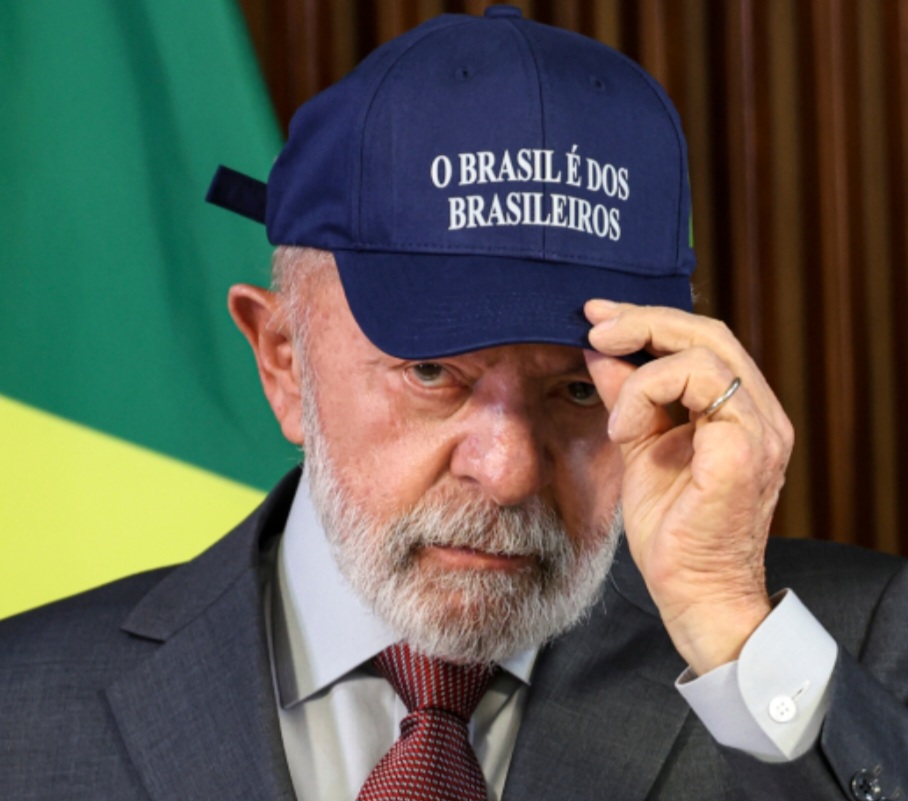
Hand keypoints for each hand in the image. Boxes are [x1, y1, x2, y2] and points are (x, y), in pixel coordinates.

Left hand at [584, 300, 793, 674]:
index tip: (598, 317)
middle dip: (643, 321)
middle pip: (708, 333)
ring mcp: (760, 430)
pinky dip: (649, 394)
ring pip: (704, 353)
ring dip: (643, 370)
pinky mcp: (745, 450)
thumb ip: (628, 397)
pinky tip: (626, 430)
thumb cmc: (671, 529)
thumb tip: (600, 351)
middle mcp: (760, 414)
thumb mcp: (640, 447)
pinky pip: (700, 386)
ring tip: (617, 419)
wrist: (693, 592)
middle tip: (595, 325)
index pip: (703, 341)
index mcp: (740, 412)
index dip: (650, 320)